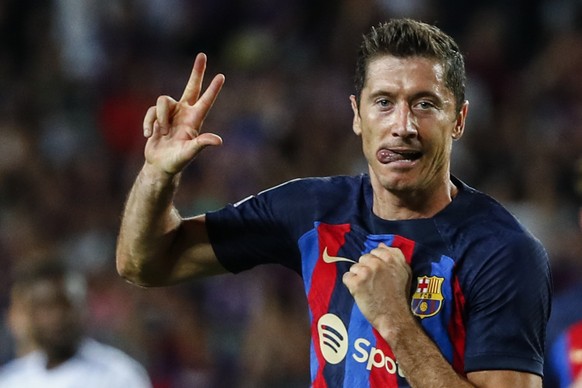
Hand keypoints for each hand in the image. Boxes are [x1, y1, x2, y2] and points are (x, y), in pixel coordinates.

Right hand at [143, 53, 224, 174]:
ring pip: (163, 100)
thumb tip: (218, 141)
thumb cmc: (177, 161)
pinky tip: (149, 136)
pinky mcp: (157, 116)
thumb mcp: (189, 153)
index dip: (213, 89)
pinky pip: (151, 111)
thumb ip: (201, 144)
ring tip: (161, 132)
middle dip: (197, 72)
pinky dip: (149, 123)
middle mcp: (184, 113)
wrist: (159, 165)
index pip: (206, 101)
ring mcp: (171, 113)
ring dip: (159, 117)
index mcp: (195, 120)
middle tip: (202, 55)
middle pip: (191, 87)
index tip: (221, 76)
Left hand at [342, 243, 412, 338]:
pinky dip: (351, 285)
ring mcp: (366, 272)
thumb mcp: (404, 272)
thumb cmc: (400, 295)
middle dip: (366, 269)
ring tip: (368, 289)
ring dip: (358, 277)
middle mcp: (377, 263)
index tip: (379, 274)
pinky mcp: (356, 283)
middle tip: (373, 283)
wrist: (394, 317)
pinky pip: (346, 278)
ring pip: (354, 268)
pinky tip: (360, 292)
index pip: (375, 251)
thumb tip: (381, 245)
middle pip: (363, 258)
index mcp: (390, 258)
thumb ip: (395, 256)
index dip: (375, 263)